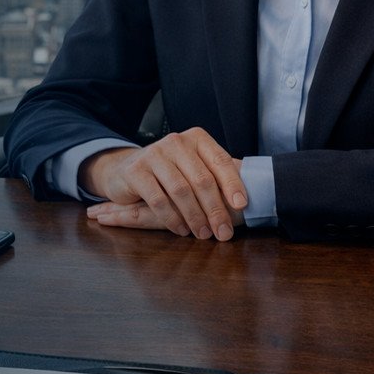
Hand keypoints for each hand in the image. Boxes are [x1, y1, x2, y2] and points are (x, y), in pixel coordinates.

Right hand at [80, 128, 246, 240]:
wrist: (126, 169)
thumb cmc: (169, 173)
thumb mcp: (194, 169)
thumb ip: (216, 179)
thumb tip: (247, 201)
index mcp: (197, 139)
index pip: (220, 161)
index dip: (233, 184)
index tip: (242, 205)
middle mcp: (176, 142)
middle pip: (202, 179)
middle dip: (215, 209)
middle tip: (223, 232)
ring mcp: (154, 154)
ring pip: (181, 190)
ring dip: (195, 217)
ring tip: (202, 234)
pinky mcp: (136, 171)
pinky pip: (158, 199)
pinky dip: (172, 218)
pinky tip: (181, 230)